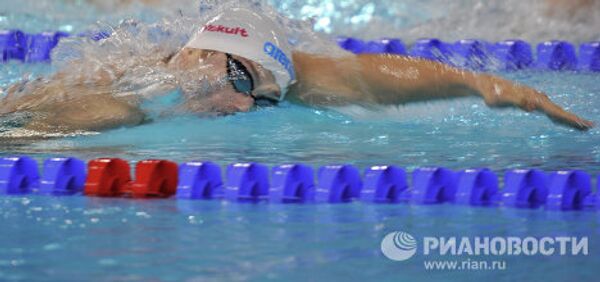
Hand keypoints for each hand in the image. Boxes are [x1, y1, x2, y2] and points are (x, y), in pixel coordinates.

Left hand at [477, 75, 593, 130]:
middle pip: (558, 110)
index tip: (581, 124)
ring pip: (555, 110)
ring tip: (581, 125)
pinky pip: (547, 110)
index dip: (568, 118)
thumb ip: (515, 102)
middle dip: (573, 119)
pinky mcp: (529, 100)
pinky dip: (556, 116)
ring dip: (567, 118)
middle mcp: (536, 97)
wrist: (486, 85)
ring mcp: (534, 98)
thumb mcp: (500, 100)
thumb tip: (531, 106)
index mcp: (532, 98)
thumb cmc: (491, 93)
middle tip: (590, 126)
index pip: (554, 111)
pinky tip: (559, 120)